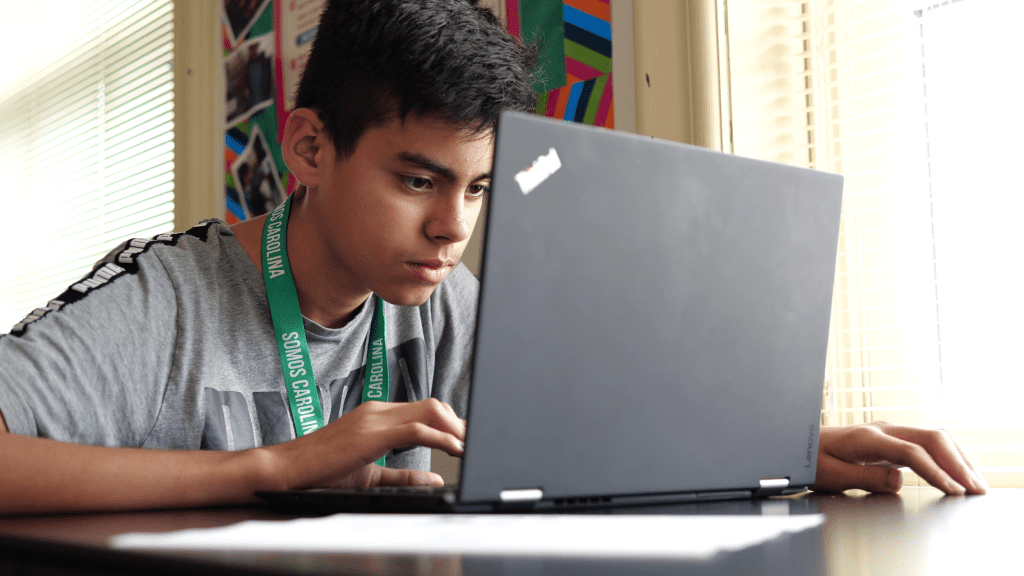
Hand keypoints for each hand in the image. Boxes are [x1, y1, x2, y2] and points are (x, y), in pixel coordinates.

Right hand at [261, 398, 464, 490]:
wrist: (286, 471)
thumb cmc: (322, 473)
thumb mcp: (371, 475)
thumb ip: (404, 475)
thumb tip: (436, 477)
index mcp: (377, 415)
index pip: (425, 409)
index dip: (452, 422)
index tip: (468, 438)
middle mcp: (378, 410)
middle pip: (433, 405)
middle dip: (460, 423)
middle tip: (478, 441)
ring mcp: (374, 418)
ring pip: (429, 411)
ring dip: (456, 428)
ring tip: (471, 445)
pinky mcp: (370, 433)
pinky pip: (415, 428)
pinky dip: (441, 437)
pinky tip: (455, 449)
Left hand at [813, 422, 988, 494]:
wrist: (797, 443)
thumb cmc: (810, 460)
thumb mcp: (831, 475)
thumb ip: (865, 478)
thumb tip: (899, 479)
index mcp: (866, 438)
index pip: (911, 452)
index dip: (935, 472)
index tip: (953, 490)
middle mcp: (881, 430)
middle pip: (931, 438)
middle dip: (957, 462)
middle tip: (976, 488)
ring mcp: (888, 431)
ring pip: (933, 437)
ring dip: (957, 458)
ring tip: (976, 482)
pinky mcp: (891, 438)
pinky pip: (926, 442)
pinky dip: (947, 455)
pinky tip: (957, 470)